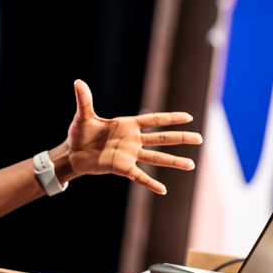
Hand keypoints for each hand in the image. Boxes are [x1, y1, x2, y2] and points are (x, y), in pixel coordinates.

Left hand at [65, 80, 200, 193]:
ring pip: (156, 157)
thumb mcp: (83, 116)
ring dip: (173, 161)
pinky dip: (151, 183)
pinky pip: (139, 176)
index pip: (154, 120)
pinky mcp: (122, 168)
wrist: (72, 153)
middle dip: (181, 137)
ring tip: (192, 165)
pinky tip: (163, 190)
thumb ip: (84, 100)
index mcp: (127, 125)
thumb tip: (78, 82)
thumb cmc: (80, 133)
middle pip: (162, 138)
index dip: (171, 118)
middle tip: (200, 139)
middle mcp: (133, 140)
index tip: (189, 117)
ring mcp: (129, 155)